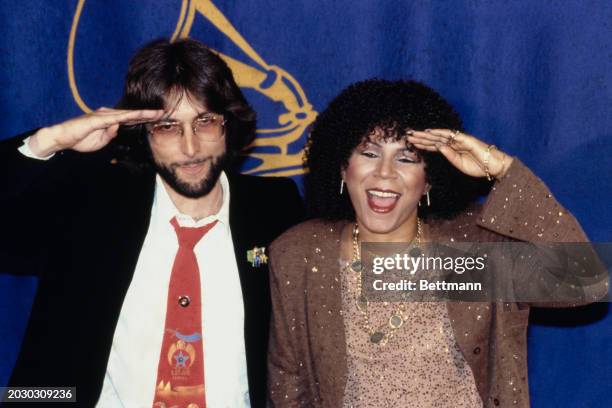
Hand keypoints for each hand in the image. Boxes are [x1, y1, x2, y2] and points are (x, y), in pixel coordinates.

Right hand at [29, 107, 163, 156]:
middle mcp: (108, 115)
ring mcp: (103, 116)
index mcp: (110, 121)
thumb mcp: (101, 141)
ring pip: (127, 114)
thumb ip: (110, 134)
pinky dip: (128, 116)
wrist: (62, 139)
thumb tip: (118, 128)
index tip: (158, 117)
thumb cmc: (81, 139)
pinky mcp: (97, 119)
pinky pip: (115, 117)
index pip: (131, 119)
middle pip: (133, 114)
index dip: (145, 118)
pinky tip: (138, 115)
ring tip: (157, 113)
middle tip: (165, 112)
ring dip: (143, 113)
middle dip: (149, 114)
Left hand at [407, 129, 513, 179]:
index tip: (411, 143)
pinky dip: (439, 132)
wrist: (494, 166)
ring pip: (439, 135)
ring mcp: (459, 140)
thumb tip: (438, 147)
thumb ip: (449, 156)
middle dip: (420, 137)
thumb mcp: (459, 164)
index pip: (434, 145)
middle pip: (434, 139)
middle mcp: (454, 143)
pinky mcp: (465, 139)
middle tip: (407, 135)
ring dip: (426, 134)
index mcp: (451, 150)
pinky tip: (429, 131)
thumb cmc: (478, 167)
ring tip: (414, 133)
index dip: (422, 143)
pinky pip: (450, 134)